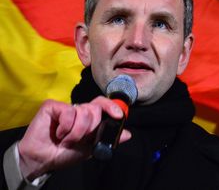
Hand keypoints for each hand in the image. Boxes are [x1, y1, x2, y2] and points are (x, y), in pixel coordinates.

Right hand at [17, 96, 131, 179]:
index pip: (103, 104)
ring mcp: (66, 107)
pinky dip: (66, 127)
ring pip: (84, 111)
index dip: (112, 107)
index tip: (118, 116)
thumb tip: (128, 134)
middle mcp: (79, 109)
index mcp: (89, 117)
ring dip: (77, 132)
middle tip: (79, 139)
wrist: (44, 160)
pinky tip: (58, 133)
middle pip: (95, 109)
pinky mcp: (52, 106)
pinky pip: (69, 112)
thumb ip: (109, 139)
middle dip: (91, 128)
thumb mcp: (91, 148)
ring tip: (67, 139)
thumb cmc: (65, 153)